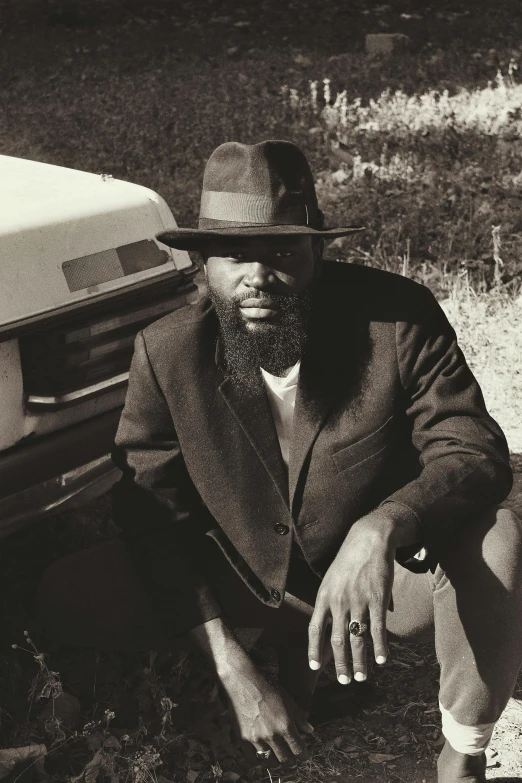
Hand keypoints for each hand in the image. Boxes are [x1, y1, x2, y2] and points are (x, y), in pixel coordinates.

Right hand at [221, 661, 313, 765]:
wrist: (244, 683)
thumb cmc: (269, 689)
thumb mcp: (289, 701)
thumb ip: (300, 718)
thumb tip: (309, 730)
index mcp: (285, 726)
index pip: (299, 750)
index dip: (304, 756)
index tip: (304, 756)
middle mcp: (271, 735)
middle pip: (285, 760)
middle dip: (291, 762)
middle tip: (291, 759)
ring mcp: (256, 739)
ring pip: (269, 762)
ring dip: (276, 762)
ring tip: (277, 758)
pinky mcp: (243, 739)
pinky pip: (252, 759)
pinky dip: (258, 761)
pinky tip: (262, 756)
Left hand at [308, 513, 398, 683]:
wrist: (368, 539)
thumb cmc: (350, 560)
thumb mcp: (333, 578)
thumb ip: (335, 602)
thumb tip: (346, 624)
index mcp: (324, 596)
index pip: (315, 629)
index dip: (314, 649)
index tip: (315, 667)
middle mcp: (338, 601)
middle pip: (337, 640)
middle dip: (339, 663)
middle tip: (344, 681)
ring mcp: (358, 601)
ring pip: (357, 638)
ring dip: (359, 661)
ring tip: (362, 677)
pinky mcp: (378, 599)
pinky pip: (378, 628)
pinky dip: (380, 647)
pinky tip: (383, 660)